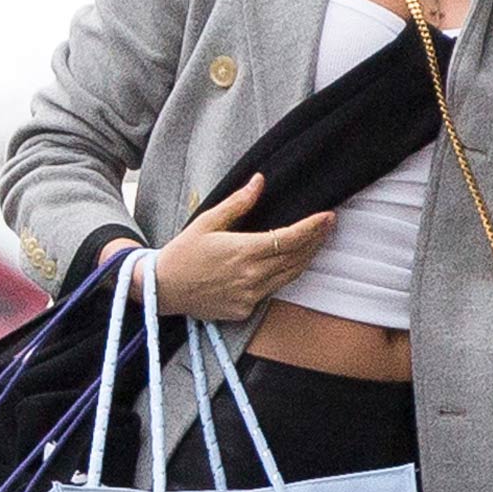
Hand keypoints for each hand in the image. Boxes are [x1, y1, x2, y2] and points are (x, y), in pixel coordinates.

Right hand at [149, 174, 334, 321]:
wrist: (163, 289)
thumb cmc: (183, 253)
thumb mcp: (207, 222)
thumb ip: (237, 204)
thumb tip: (259, 182)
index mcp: (243, 252)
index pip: (289, 239)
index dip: (312, 228)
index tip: (328, 216)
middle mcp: (251, 277)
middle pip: (296, 258)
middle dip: (316, 240)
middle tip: (329, 225)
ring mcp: (250, 296)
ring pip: (289, 277)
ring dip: (306, 258)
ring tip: (317, 241)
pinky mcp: (245, 309)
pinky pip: (272, 291)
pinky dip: (283, 276)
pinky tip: (289, 263)